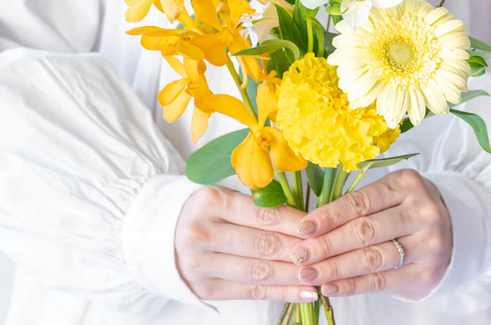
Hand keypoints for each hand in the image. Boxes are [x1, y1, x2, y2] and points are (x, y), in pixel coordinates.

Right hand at [176, 186, 319, 302]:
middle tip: (330, 253)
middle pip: (264, 244)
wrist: (160, 235)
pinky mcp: (205, 288)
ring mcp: (201, 264)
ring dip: (296, 275)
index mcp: (210, 201)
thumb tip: (309, 220)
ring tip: (323, 274)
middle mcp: (201, 233)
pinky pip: (252, 291)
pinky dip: (282, 292)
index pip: (264, 214)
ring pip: (260, 271)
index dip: (297, 223)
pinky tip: (306, 292)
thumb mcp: (226, 197)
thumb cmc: (205, 211)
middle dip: (302, 250)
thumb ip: (260, 205)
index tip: (322, 228)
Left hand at [290, 169, 452, 299]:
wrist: (453, 229)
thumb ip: (356, 206)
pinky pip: (382, 281)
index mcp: (406, 184)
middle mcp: (421, 212)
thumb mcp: (389, 194)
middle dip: (327, 245)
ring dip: (335, 268)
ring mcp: (428, 244)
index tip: (302, 227)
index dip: (329, 216)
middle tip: (299, 254)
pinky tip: (330, 286)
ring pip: (372, 259)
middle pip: (365, 231)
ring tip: (309, 273)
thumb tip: (310, 227)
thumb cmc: (406, 208)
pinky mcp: (426, 273)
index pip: (360, 202)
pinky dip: (353, 285)